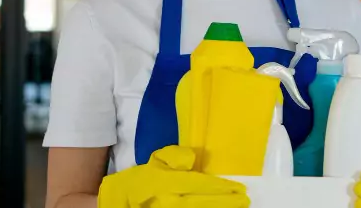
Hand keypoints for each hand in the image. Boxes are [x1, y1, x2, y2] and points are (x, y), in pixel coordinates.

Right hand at [98, 145, 249, 207]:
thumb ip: (172, 157)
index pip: (198, 184)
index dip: (220, 187)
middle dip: (226, 203)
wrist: (115, 204)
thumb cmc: (138, 182)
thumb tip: (191, 158)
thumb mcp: (153, 162)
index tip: (239, 188)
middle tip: (245, 200)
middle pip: (203, 204)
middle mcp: (166, 202)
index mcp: (163, 182)